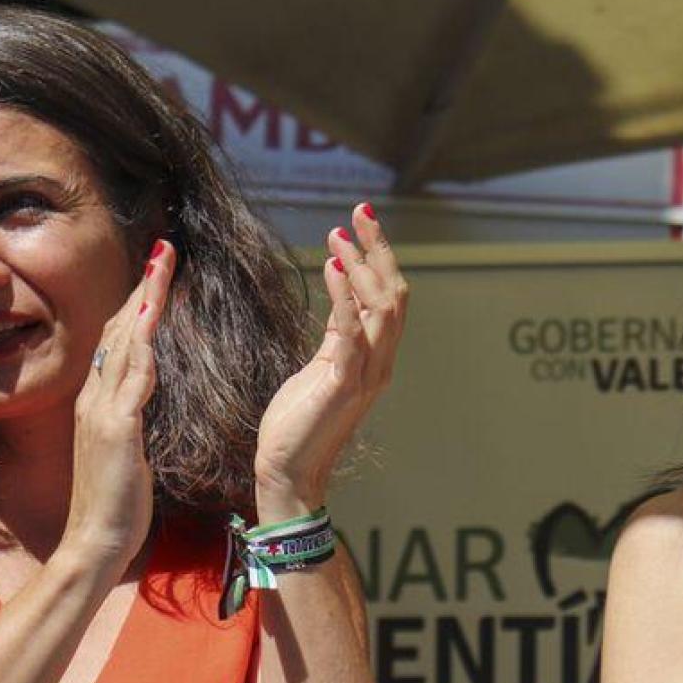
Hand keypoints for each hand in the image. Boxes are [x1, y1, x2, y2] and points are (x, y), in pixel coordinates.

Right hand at [60, 239, 176, 571]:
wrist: (95, 542)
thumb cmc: (116, 503)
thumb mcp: (126, 451)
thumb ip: (130, 419)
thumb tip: (140, 398)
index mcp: (101, 403)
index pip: (120, 340)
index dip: (138, 303)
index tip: (157, 272)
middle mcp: (97, 398)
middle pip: (120, 328)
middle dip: (143, 286)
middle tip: (164, 249)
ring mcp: (103, 411)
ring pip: (125, 342)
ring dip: (145, 301)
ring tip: (164, 265)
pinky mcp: (116, 430)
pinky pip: (132, 378)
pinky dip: (142, 345)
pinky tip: (154, 319)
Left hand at [252, 203, 407, 520]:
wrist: (288, 470)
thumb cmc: (298, 423)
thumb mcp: (322, 367)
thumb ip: (339, 333)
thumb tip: (343, 293)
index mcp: (376, 359)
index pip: (390, 298)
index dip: (381, 258)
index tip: (362, 224)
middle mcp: (380, 363)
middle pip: (395, 294)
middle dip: (379, 249)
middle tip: (360, 213)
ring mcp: (366, 373)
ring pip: (382, 307)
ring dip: (362, 264)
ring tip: (340, 234)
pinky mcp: (342, 380)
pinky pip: (350, 328)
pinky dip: (343, 292)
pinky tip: (330, 265)